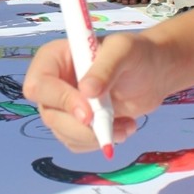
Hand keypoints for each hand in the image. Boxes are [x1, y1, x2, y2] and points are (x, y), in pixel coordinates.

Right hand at [23, 33, 180, 152]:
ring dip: (95, 136)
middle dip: (80, 126)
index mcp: (54, 58)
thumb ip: (105, 68)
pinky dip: (101, 141)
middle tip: (111, 125)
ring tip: (127, 125)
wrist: (154, 73)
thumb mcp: (123, 50)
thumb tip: (86, 91)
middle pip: (50, 115)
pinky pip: (78, 143)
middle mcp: (53, 83)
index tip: (88, 112)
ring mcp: (64, 106)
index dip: (60, 100)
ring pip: (64, 133)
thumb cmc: (137, 53)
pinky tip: (123, 128)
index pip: (39, 84)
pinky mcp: (77, 124)